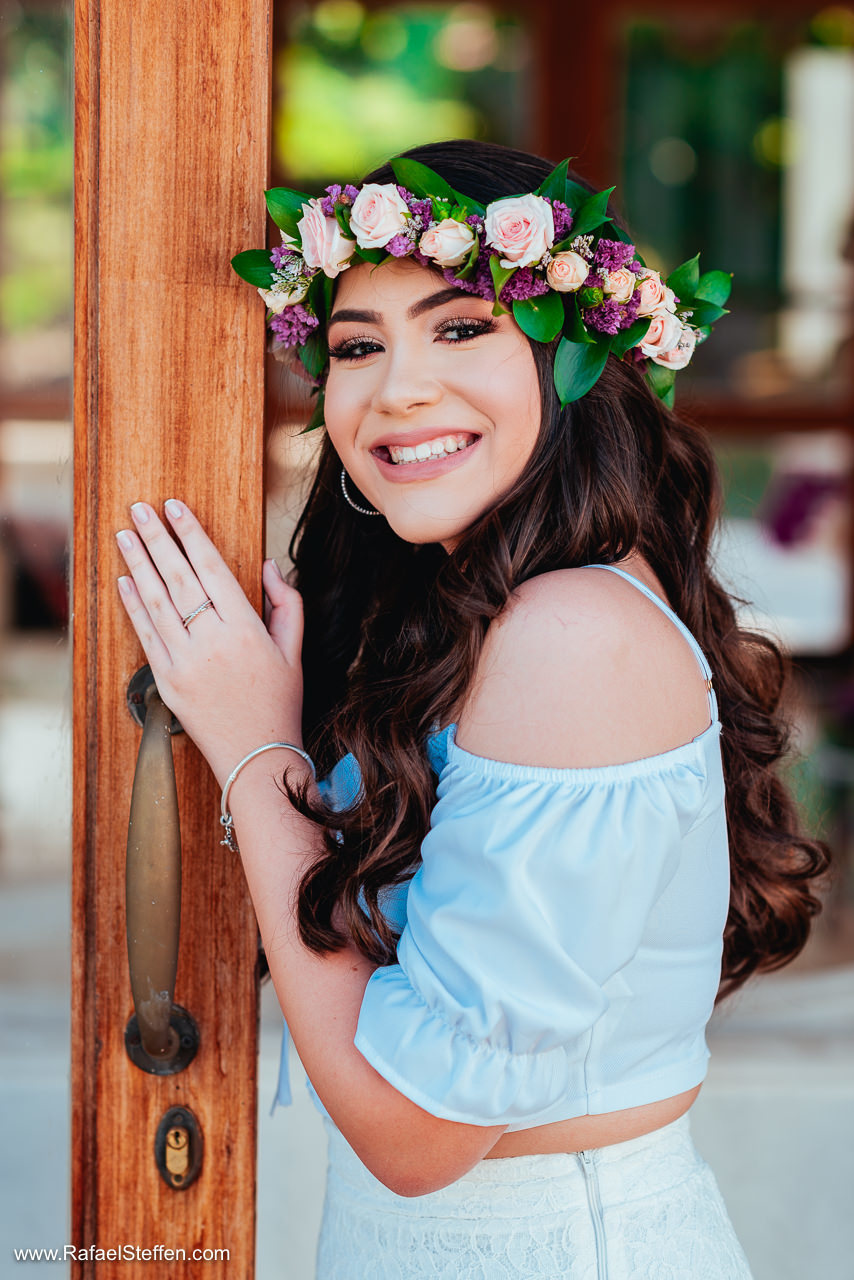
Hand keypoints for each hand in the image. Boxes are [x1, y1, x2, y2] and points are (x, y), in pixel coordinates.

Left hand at [115, 499, 303, 786]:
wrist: (256, 756)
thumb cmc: (279, 703)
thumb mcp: (294, 651)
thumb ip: (286, 603)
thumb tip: (268, 567)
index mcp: (246, 629)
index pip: (212, 569)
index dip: (191, 535)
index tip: (175, 508)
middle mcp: (213, 642)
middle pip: (178, 578)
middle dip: (156, 539)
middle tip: (139, 510)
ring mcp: (186, 662)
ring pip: (156, 602)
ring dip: (138, 564)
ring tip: (125, 535)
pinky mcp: (167, 681)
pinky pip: (146, 634)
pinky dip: (133, 605)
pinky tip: (124, 581)